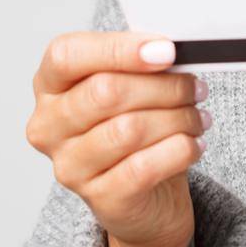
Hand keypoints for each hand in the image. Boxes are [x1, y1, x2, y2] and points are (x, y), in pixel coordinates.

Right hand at [24, 30, 211, 246]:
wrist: (147, 194)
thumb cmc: (136, 124)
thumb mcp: (131, 83)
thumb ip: (140, 61)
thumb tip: (166, 48)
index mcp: (49, 85)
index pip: (67, 55)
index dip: (120, 49)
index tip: (168, 51)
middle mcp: (48, 126)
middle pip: (106, 92)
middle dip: (164, 86)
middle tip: (195, 88)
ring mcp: (69, 166)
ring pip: (129, 130)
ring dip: (178, 118)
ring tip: (197, 117)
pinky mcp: (100, 198)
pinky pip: (145, 167)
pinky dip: (180, 149)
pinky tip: (194, 144)